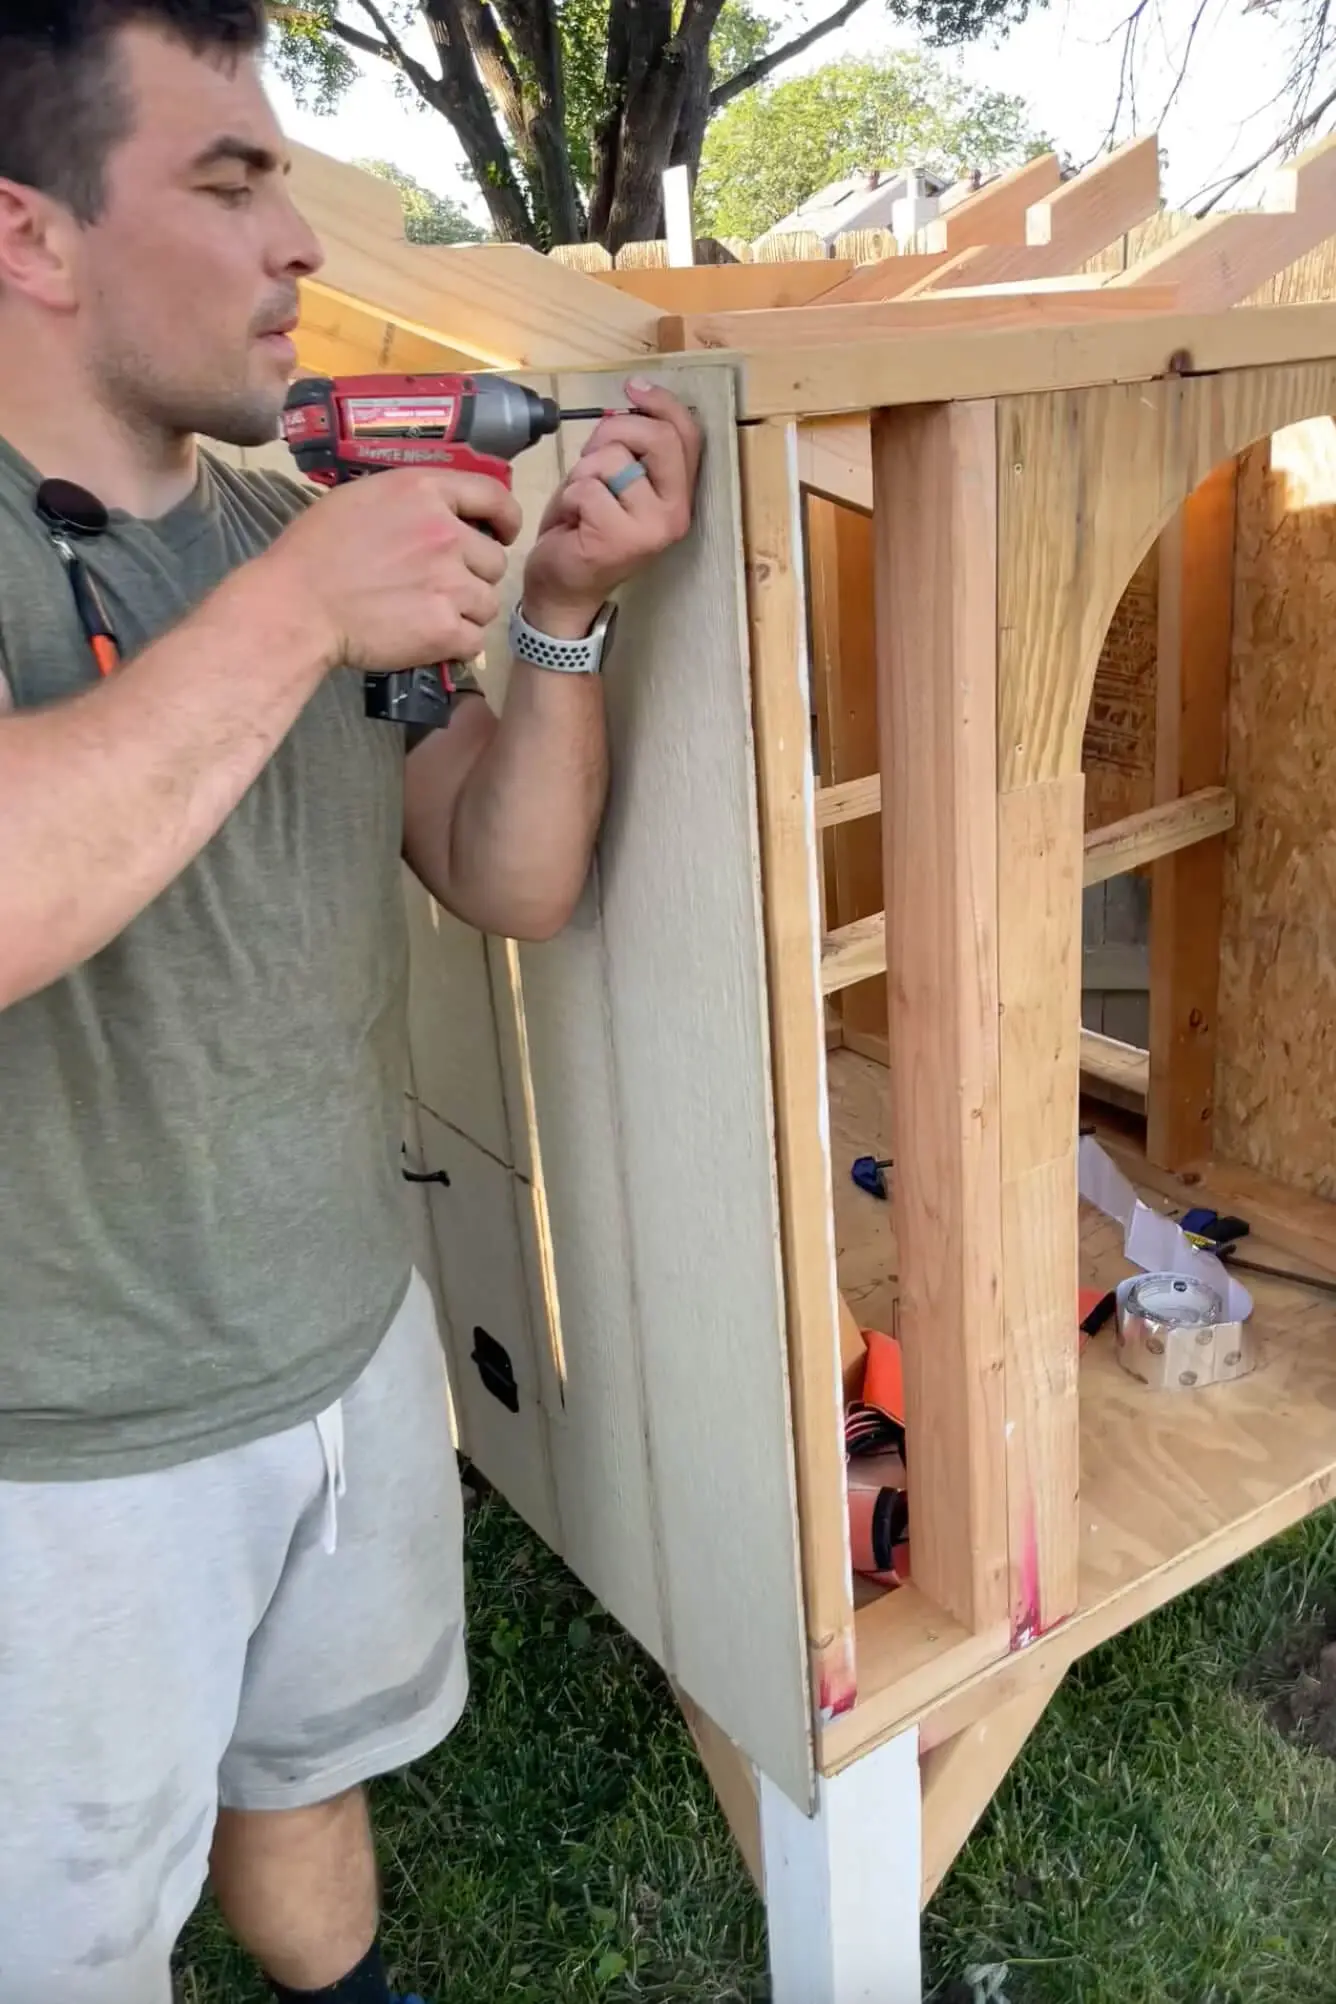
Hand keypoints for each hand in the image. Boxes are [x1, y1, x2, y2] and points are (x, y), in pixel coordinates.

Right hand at [259, 466, 521, 672]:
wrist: (297, 605)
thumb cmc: (315, 550)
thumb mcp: (363, 499)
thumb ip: (412, 503)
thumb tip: (444, 514)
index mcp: (424, 492)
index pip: (494, 496)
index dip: (505, 518)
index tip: (502, 533)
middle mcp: (445, 533)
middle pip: (495, 561)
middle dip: (475, 575)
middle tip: (442, 587)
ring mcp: (449, 582)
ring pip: (488, 603)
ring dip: (467, 612)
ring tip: (430, 615)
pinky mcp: (444, 628)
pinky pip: (474, 640)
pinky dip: (456, 644)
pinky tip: (429, 639)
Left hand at [521, 379, 701, 637]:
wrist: (564, 589)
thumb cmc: (587, 530)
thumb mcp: (616, 481)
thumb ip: (632, 448)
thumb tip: (631, 400)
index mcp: (680, 495)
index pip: (687, 435)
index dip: (662, 402)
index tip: (632, 387)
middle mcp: (675, 513)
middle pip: (657, 438)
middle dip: (616, 430)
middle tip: (593, 453)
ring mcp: (650, 529)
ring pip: (613, 461)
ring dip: (583, 473)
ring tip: (581, 501)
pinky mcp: (617, 539)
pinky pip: (586, 487)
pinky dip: (569, 497)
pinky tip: (571, 521)